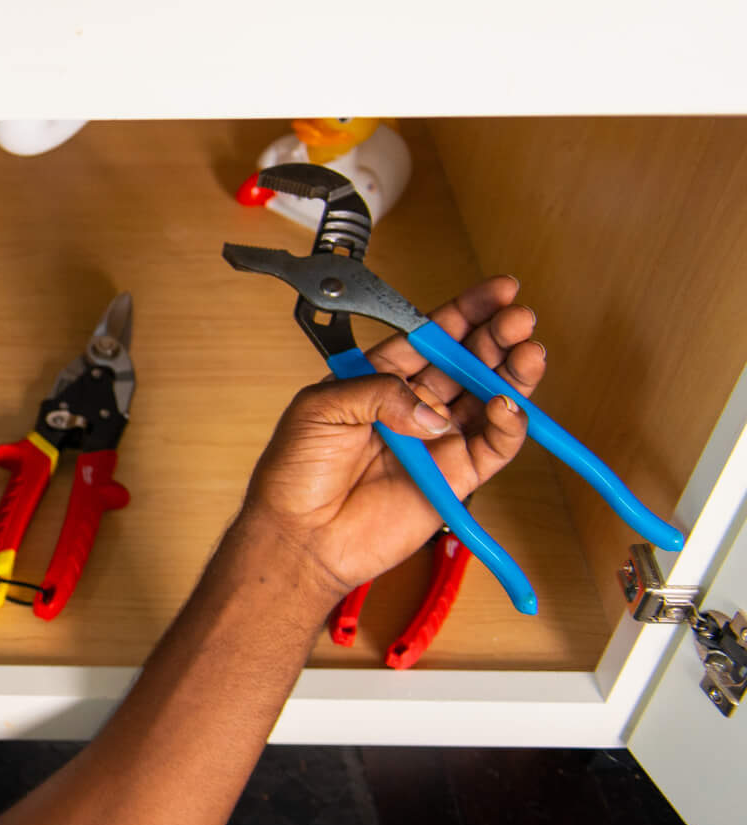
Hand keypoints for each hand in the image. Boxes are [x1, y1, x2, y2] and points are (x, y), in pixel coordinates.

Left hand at [236, 276, 543, 600]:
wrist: (300, 534)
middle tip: (519, 317)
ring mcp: (437, 439)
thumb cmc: (295, 472)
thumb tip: (433, 410)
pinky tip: (508, 403)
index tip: (497, 290)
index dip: (464, 312)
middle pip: (466, 361)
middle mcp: (412, 405)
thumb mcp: (320, 408)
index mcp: (378, 378)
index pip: (430, 337)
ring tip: (529, 350)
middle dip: (496, 336)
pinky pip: (494, 445)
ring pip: (488, 398)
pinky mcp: (455, 477)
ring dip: (512, 373)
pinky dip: (508, 424)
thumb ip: (379, 393)